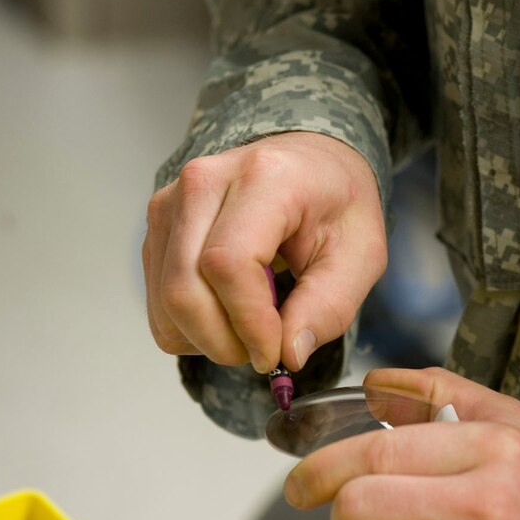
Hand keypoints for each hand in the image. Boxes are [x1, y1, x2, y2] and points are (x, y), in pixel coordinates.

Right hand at [143, 132, 385, 371]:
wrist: (309, 164)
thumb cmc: (337, 203)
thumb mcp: (361, 255)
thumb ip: (328, 307)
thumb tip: (288, 354)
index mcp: (263, 178)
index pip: (228, 263)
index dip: (248, 322)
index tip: (275, 355)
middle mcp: (204, 182)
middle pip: (184, 289)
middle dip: (224, 341)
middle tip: (266, 351)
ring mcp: (171, 203)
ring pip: (166, 303)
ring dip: (208, 338)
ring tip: (254, 325)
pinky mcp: (157, 228)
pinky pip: (158, 303)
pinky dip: (192, 328)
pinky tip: (230, 310)